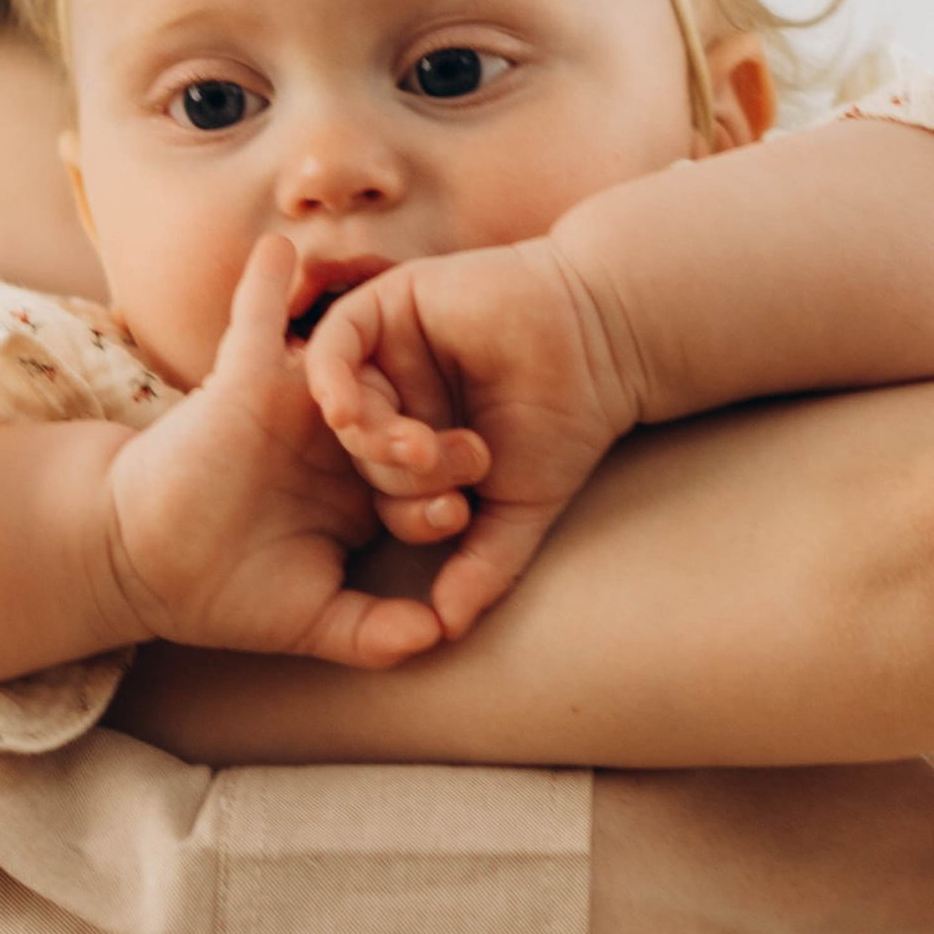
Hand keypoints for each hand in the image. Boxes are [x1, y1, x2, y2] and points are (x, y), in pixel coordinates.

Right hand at [104, 239, 444, 670]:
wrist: (140, 565)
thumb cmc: (225, 594)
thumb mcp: (309, 620)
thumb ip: (372, 632)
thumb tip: (439, 636)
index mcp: (362, 491)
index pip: (415, 490)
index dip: (435, 500)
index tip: (457, 515)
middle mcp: (337, 441)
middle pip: (398, 425)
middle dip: (429, 439)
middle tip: (470, 448)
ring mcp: (294, 407)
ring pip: (346, 371)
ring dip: (372, 362)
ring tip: (407, 358)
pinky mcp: (242, 379)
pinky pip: (257, 322)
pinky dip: (265, 286)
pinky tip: (280, 252)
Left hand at [306, 236, 645, 640]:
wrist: (602, 343)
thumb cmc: (564, 426)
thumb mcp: (519, 510)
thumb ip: (483, 566)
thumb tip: (449, 630)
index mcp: (417, 444)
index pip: (384, 493)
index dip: (409, 515)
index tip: (454, 519)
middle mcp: (397, 395)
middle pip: (359, 451)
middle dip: (397, 475)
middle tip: (456, 473)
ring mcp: (390, 349)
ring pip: (344, 400)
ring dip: (369, 435)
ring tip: (414, 447)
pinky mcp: (389, 303)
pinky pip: (335, 340)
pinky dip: (332, 376)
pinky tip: (343, 409)